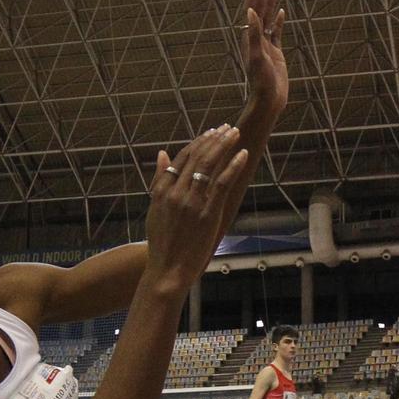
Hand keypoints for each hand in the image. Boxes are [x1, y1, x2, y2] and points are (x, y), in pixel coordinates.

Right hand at [142, 126, 253, 290]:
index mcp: (162, 190)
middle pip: (197, 157)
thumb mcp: (156, 209)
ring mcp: (192, 202)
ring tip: (234, 133)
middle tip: (226, 127)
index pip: (181, 158)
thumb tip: (162, 154)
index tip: (210, 132)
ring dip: (224, 146)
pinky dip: (233, 166)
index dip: (197, 142)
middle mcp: (176, 192)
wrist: (167, 270)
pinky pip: (222, 183)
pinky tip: (242, 154)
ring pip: (209, 165)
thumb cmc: (162, 244)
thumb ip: (159, 181)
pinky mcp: (208, 213)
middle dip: (213, 139)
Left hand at [241, 0, 286, 115]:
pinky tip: (282, 12)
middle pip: (258, 10)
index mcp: (249, 37)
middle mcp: (255, 38)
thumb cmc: (261, 82)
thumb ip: (254, 34)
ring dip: (270, 3)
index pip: (252, 9)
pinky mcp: (275, 52)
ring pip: (268, 18)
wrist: (268, 100)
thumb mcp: (258, 57)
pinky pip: (276, 32)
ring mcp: (266, 45)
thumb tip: (249, 11)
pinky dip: (279, 20)